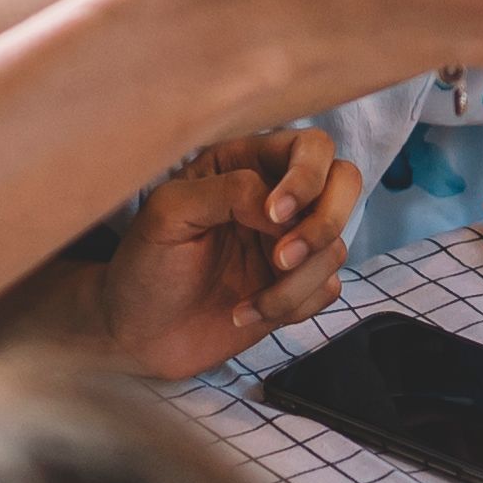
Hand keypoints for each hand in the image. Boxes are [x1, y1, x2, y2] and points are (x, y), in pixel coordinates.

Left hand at [80, 127, 352, 374]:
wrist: (136, 336)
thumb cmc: (143, 265)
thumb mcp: (168, 214)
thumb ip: (228, 192)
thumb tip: (281, 210)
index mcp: (245, 163)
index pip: (310, 147)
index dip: (306, 177)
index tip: (273, 215)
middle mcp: (276, 196)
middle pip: (345, 182)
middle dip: (324, 224)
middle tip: (281, 259)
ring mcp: (289, 241)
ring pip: (336, 245)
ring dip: (294, 283)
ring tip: (245, 306)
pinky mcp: (297, 285)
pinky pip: (328, 287)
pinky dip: (293, 307)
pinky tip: (247, 314)